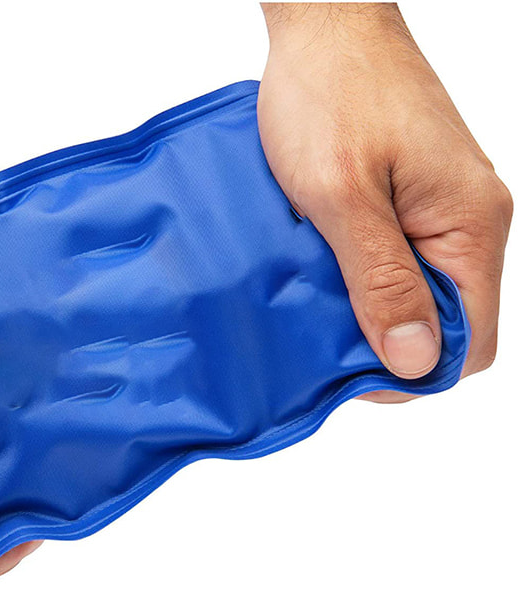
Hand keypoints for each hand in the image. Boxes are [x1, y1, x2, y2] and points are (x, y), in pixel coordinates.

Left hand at [257, 3, 511, 400]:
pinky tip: (322, 277)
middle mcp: (469, 223)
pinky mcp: (413, 199)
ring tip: (317, 307)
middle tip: (324, 340)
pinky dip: (363, 279)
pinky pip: (401, 261)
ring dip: (370, 311)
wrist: (326, 25)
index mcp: (469, 227)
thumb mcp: (343, 197)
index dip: (416, 372)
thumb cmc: (332, 94)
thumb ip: (382, 279)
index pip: (468, 341)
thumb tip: (415, 359)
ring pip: (420, 293)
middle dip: (388, 343)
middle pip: (445, 322)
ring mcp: (442, 210)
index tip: (354, 375)